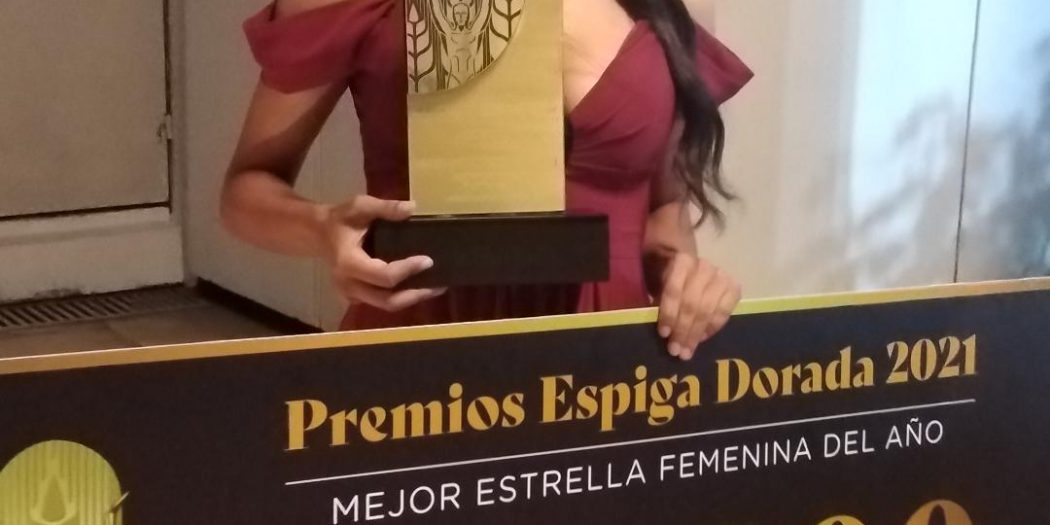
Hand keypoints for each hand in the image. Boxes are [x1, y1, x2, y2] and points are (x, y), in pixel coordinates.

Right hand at [321, 196, 445, 311]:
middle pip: (387, 300)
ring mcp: (351, 294)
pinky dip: (401, 297)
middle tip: (440, 285)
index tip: (428, 260)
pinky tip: (418, 286)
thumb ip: (385, 208)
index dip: (407, 270)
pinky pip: (381, 302)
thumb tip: (412, 208)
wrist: (319, 234)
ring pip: (385, 305)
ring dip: (411, 299)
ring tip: (435, 288)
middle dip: (415, 295)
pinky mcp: (356, 297)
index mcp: (349, 263)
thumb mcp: (360, 206)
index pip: (383, 276)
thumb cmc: (340, 219)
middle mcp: (349, 284)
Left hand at [657, 254, 740, 360]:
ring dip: (697, 334)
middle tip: (676, 350)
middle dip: (683, 330)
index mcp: (681, 261)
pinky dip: (712, 328)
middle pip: (692, 303)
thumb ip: (660, 305)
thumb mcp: (660, 287)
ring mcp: (721, 277)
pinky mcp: (734, 288)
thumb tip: (663, 334)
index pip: (674, 290)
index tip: (664, 334)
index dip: (669, 314)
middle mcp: (703, 267)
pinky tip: (702, 338)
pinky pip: (724, 313)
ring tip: (687, 350)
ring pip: (708, 310)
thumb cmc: (672, 281)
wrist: (691, 269)